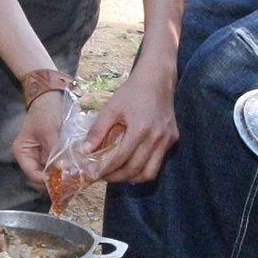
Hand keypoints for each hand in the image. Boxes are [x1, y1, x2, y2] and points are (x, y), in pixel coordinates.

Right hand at [10, 86, 72, 180]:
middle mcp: (31, 157)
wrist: (52, 96)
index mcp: (23, 152)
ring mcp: (43, 155)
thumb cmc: (45, 111)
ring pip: (51, 172)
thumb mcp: (48, 131)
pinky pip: (59, 164)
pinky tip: (76, 168)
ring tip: (75, 177)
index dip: (45, 180)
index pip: (32, 174)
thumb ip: (54, 150)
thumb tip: (62, 169)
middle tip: (71, 181)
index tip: (61, 181)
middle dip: (55, 180)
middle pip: (41, 177)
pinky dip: (67, 167)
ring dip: (62, 175)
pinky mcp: (54, 152)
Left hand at [85, 62, 177, 183]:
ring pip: (150, 173)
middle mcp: (156, 138)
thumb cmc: (131, 92)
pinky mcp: (173, 139)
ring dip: (132, 178)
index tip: (95, 174)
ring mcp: (167, 140)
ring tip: (118, 174)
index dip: (106, 170)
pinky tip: (132, 165)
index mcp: (140, 129)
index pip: (120, 159)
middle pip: (135, 170)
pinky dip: (144, 169)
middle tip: (104, 176)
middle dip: (117, 177)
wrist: (157, 79)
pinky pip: (158, 163)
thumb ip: (97, 130)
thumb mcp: (111, 108)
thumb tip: (85, 151)